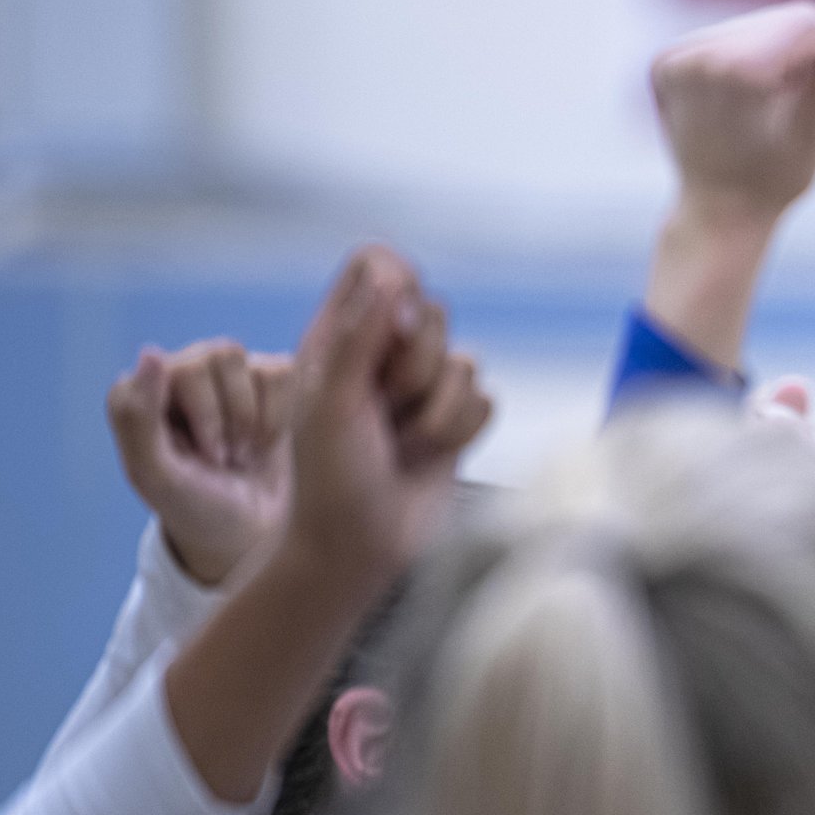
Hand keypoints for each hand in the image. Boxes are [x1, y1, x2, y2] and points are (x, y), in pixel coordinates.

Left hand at [106, 339, 294, 586]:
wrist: (249, 532)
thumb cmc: (195, 506)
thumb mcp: (157, 476)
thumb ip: (137, 417)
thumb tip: (151, 351)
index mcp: (146, 388)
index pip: (179, 366)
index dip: (203, 416)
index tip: (201, 458)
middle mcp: (185, 369)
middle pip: (219, 356)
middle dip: (231, 419)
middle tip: (224, 458)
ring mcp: (230, 373)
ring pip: (255, 363)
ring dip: (255, 419)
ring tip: (243, 451)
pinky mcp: (272, 381)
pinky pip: (285, 373)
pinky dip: (281, 418)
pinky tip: (266, 442)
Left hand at [284, 246, 493, 595]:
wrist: (358, 550)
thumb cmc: (329, 479)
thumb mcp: (331, 400)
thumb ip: (361, 336)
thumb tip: (394, 277)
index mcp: (337, 336)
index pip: (376, 265)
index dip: (395, 281)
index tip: (390, 322)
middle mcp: (380, 355)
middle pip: (433, 309)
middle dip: (418, 360)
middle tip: (384, 403)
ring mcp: (420, 390)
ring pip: (466, 360)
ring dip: (436, 409)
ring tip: (401, 442)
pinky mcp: (453, 422)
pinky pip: (486, 401)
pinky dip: (459, 432)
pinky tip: (427, 457)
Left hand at [651, 1, 814, 227]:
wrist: (716, 213)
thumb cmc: (773, 182)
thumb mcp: (810, 136)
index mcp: (741, 70)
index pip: (804, 20)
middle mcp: (700, 56)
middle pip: (774, 20)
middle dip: (793, 56)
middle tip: (785, 107)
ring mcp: (675, 58)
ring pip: (746, 27)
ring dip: (766, 58)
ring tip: (761, 109)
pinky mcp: (664, 62)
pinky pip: (718, 41)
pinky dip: (737, 64)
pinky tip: (736, 103)